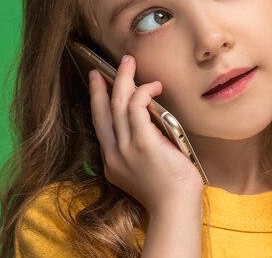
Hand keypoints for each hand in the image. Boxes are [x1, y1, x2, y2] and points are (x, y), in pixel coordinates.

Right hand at [88, 54, 203, 213]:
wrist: (174, 208)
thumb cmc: (168, 191)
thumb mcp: (143, 169)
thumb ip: (138, 148)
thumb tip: (147, 123)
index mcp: (112, 160)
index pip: (100, 124)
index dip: (97, 101)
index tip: (97, 83)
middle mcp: (113, 153)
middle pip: (102, 110)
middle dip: (102, 85)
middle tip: (103, 67)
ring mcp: (126, 147)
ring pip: (117, 104)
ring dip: (123, 80)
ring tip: (129, 63)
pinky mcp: (142, 142)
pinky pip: (136, 108)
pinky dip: (143, 92)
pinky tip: (152, 85)